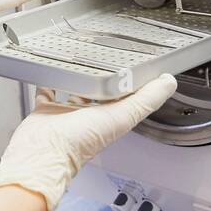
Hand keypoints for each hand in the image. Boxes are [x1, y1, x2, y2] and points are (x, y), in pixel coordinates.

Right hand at [0, 74, 176, 210]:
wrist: (42, 152)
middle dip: (106, 80)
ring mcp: (66, 114)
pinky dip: (51, 82)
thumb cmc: (79, 141)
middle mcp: (89, 118)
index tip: (139, 65)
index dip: (133, 84)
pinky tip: (53, 71)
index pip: (126, 99)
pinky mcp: (46, 111)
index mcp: (110, 120)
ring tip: (82, 61)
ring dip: (80, 80)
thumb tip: (169, 83)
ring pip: (75, 93)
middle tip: (109, 58)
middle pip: (101, 95)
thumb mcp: (121, 117)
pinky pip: (49, 93)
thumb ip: (145, 100)